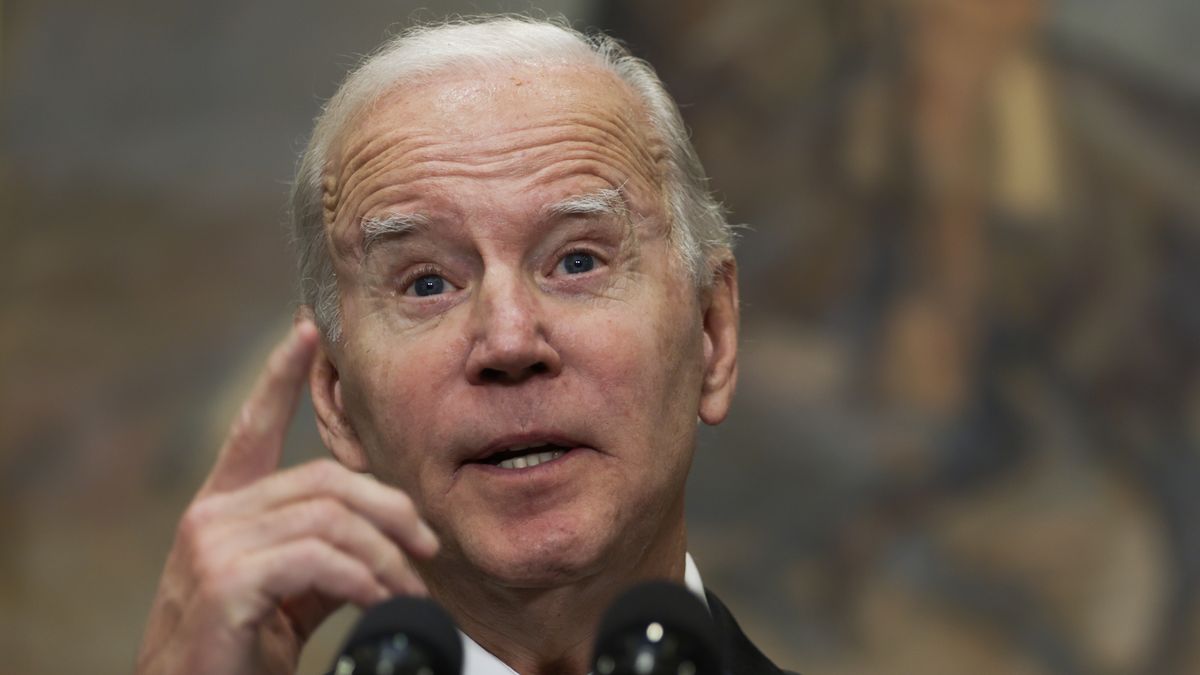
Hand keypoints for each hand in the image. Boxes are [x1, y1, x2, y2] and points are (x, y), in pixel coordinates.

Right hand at [135, 319, 438, 674]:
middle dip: (389, 511)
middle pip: (325, 481)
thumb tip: (394, 542)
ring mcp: (212, 546)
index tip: (306, 331)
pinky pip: (315, 558)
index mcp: (225, 508)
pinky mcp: (224, 582)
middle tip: (427, 548)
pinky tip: (377, 600)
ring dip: (384, 557)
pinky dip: (360, 579)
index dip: (281, 376)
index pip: (253, 427)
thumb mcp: (293, 593)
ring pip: (329, 519)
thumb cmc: (243, 652)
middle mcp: (212, 515)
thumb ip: (328, 554)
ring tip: (409, 591)